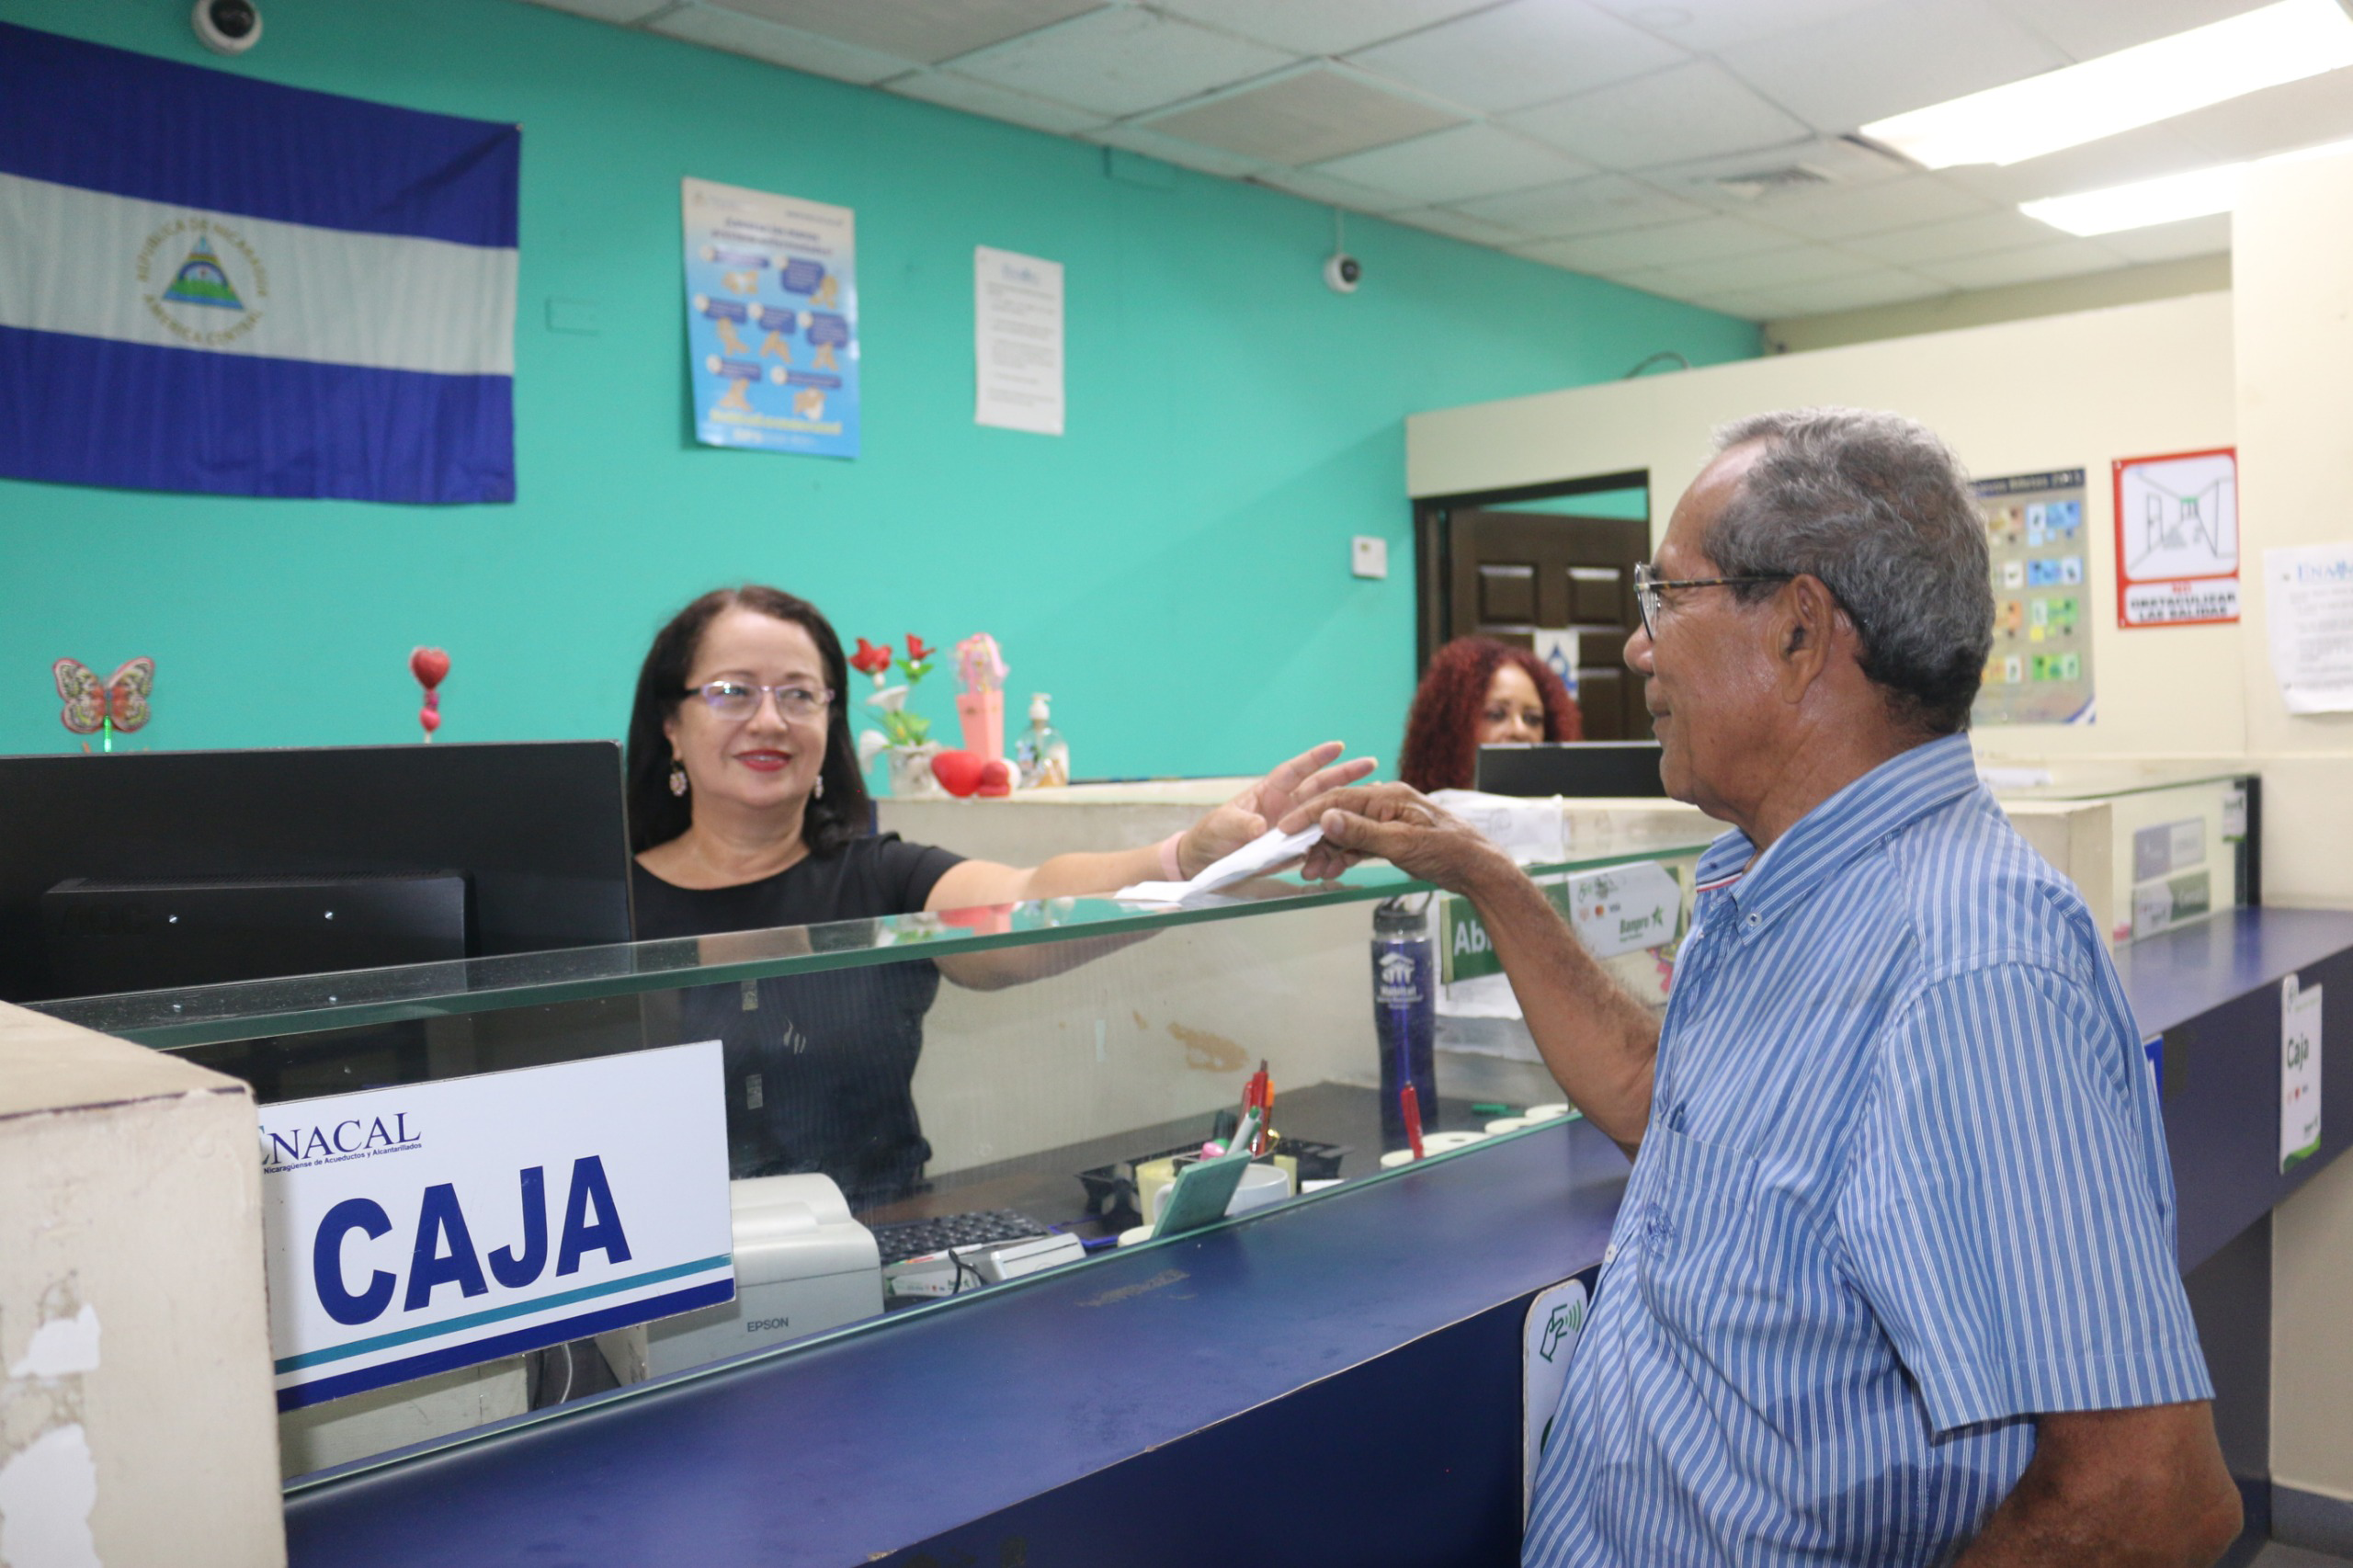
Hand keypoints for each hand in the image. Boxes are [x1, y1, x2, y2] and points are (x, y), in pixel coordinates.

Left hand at [1176, 741, 1376, 877]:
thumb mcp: (1222, 827)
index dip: (1315, 758)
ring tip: (1375, 798)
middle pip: (1320, 787)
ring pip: (1326, 812)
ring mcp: (1292, 826)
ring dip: (1348, 805)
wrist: (1208, 864)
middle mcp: (1285, 806)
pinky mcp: (1294, 848)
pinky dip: (1338, 837)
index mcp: (1268, 793)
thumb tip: (1259, 828)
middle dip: (1345, 775)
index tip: (1337, 747)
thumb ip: (1240, 825)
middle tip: (1370, 764)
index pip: (1295, 771)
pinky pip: (1320, 840)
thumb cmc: (1211, 837)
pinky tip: (1358, 834)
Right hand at [1277, 782, 1509, 894]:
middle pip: (1339, 817)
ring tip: (1314, 872)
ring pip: (1347, 833)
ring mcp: (1388, 821)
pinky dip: (1345, 855)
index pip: (1338, 800)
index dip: (1308, 814)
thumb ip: (1362, 832)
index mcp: (1387, 797)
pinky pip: (1360, 843)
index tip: (1286, 829)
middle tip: (1301, 862)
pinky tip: (1333, 868)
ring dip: (1329, 851)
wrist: (1478, 869)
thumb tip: (1327, 818)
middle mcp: (1385, 804)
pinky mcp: (1392, 837)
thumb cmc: (1448, 851)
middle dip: (1316, 839)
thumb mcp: (1402, 843)